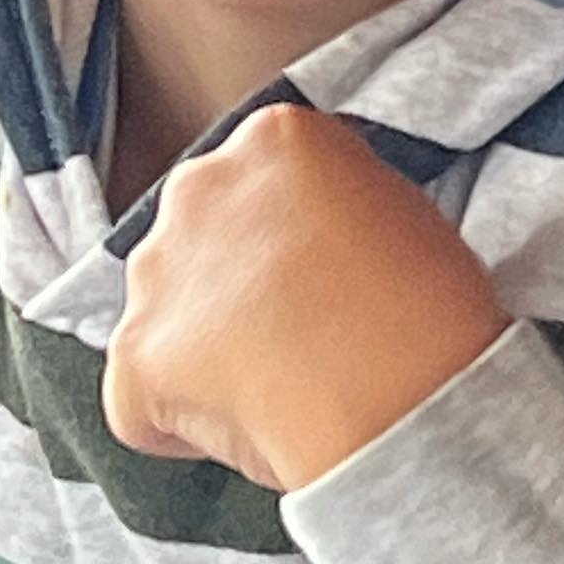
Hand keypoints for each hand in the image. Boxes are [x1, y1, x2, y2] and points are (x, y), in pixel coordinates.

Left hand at [101, 103, 509, 490]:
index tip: (319, 270)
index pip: (260, 176)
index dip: (289, 233)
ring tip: (272, 383)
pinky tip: (247, 426)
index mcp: (273, 136)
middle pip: (200, 230)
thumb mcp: (396, 207)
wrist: (404, 398)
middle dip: (230, 276)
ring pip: (164, 308)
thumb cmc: (428, 306)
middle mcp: (201, 183)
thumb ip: (329, 200)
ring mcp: (158, 267)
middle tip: (291, 329)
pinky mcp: (134, 352)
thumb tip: (306, 230)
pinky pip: (139, 394)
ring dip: (200, 341)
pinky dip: (177, 419)